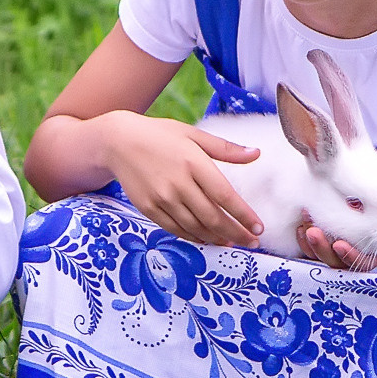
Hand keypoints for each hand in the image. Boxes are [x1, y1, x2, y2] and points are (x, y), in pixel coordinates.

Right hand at [96, 111, 263, 247]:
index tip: (259, 228)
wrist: (118, 141)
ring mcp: (161, 198)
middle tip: (252, 242)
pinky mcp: (148, 208)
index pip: (225, 196)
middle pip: (213, 218)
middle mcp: (178, 183)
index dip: (244, 216)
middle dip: (236, 233)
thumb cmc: (159, 135)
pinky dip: (194, 237)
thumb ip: (225, 148)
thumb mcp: (193, 134)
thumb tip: (256, 154)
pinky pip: (176, 229)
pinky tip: (206, 239)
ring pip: (195, 227)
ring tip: (232, 242)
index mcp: (193, 162)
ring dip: (217, 239)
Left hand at [299, 188, 376, 270]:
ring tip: (305, 225)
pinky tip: (301, 225)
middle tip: (313, 232)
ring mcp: (339, 249)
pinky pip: (311, 247)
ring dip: (310, 243)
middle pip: (336, 263)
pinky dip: (304, 239)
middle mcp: (357, 255)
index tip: (340, 245)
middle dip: (323, 250)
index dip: (351, 258)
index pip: (363, 264)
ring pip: (321, 256)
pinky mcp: (326, 240)